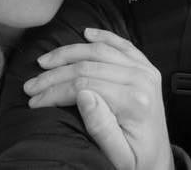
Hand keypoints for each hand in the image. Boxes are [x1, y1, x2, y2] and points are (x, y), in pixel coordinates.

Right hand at [24, 28, 173, 169]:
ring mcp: (145, 69)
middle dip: (55, 74)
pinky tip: (87, 33)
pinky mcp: (145, 66)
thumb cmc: (136, 162)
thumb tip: (82, 94)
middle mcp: (142, 79)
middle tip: (31, 84)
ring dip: (69, 53)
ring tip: (45, 61)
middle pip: (88, 65)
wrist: (158, 162)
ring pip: (100, 50)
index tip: (33, 101)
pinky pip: (122, 44)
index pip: (84, 85)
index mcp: (134, 101)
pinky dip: (103, 36)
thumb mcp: (118, 156)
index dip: (55, 91)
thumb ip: (101, 126)